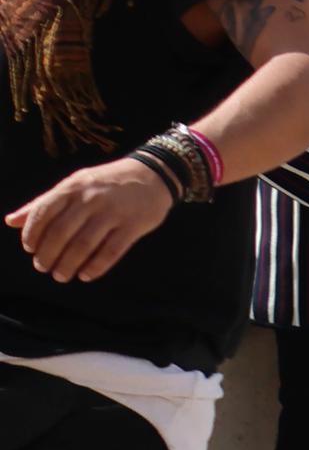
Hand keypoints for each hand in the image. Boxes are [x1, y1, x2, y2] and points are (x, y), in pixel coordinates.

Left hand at [9, 159, 173, 283]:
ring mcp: (114, 212)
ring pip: (84, 245)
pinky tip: (86, 275)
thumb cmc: (106, 183)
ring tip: (61, 275)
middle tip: (43, 268)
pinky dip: (95, 267)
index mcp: (73, 186)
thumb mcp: (74, 185)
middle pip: (61, 233)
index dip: (32, 234)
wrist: (153, 174)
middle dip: (48, 255)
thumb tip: (9, 221)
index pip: (43, 213)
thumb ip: (43, 203)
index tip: (30, 249)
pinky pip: (110, 252)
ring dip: (68, 265)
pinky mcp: (133, 226)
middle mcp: (91, 198)